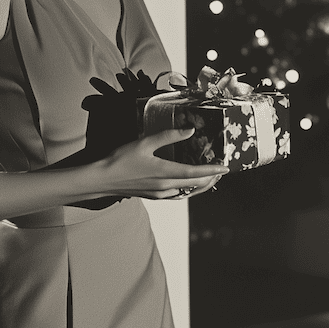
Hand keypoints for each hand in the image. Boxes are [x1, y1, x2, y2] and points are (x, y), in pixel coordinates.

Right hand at [100, 128, 228, 199]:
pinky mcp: (154, 196)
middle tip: (221, 171)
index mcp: (164, 173)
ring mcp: (160, 194)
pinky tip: (188, 185)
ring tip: (210, 178)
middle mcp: (165, 187)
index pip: (194, 173)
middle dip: (210, 179)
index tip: (225, 168)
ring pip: (187, 192)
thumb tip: (190, 131)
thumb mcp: (145, 142)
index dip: (211, 171)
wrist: (103, 179)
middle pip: (194, 185)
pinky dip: (188, 190)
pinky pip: (177, 195)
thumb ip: (168, 136)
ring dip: (200, 185)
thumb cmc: (121, 159)